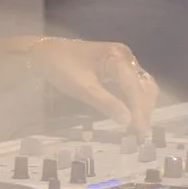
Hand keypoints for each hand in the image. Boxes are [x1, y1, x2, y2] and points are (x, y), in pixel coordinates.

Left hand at [26, 37, 159, 134]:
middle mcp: (125, 56)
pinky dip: (133, 101)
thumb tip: (128, 121)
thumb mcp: (82, 88)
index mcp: (117, 57)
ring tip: (137, 128)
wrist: (44, 53)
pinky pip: (131, 85)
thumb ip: (106, 103)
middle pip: (143, 85)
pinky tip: (131, 115)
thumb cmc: (61, 67)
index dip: (139, 110)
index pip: (134, 87)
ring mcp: (122, 61)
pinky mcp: (116, 67)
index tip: (139, 132)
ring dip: (141, 106)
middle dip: (144, 110)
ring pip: (140, 86)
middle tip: (139, 134)